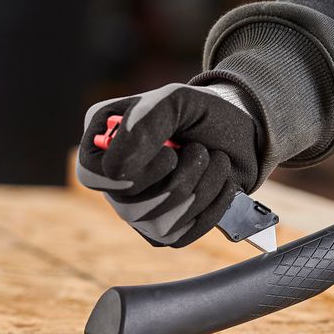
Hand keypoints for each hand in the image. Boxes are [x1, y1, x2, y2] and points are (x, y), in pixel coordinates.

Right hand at [76, 83, 258, 246]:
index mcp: (103, 144)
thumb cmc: (202, 114)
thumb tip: (116, 169)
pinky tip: (221, 183)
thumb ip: (144, 122)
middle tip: (199, 149)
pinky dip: (213, 205)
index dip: (137, 170)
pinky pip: (183, 233)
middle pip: (131, 205)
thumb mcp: (175, 99)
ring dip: (203, 186)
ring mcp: (138, 212)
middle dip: (181, 175)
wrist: (240, 134)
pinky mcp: (167, 231)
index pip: (93, 175)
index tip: (171, 151)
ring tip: (214, 161)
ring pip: (161, 222)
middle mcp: (114, 182)